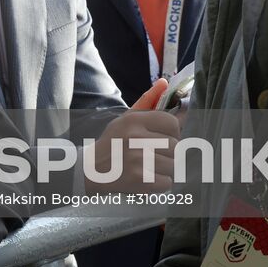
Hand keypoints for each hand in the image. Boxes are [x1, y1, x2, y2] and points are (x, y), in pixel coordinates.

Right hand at [87, 78, 180, 192]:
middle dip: (169, 152)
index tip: (161, 137)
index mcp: (133, 120)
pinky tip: (146, 178)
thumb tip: (165, 83)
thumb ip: (147, 100)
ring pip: (173, 165)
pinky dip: (160, 183)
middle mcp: (135, 138)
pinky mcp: (140, 179)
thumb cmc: (114, 142)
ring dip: (165, 168)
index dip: (172, 132)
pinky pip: (167, 182)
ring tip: (149, 166)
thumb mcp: (126, 119)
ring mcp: (138, 159)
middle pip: (176, 146)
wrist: (91, 170)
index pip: (172, 123)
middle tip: (153, 154)